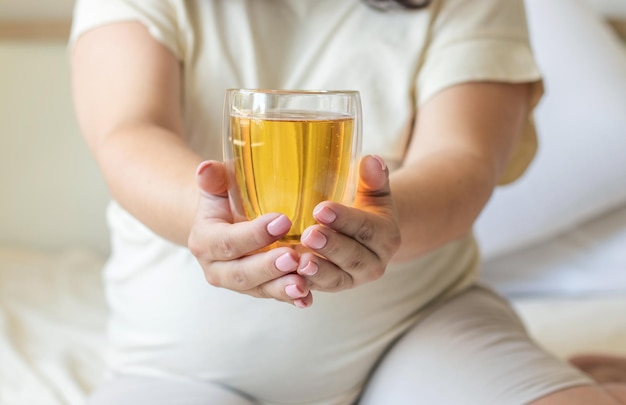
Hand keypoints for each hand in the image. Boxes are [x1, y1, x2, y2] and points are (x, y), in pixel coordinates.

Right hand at [188, 161, 312, 307]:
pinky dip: (291, 299)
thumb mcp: (218, 185)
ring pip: (259, 289)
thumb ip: (213, 178)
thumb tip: (206, 168)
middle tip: (294, 257)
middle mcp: (217, 268)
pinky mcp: (257, 290)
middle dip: (268, 267)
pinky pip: (274, 296)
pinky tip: (307, 299)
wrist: (225, 222)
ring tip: (303, 285)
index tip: (283, 221)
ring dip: (281, 288)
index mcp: (205, 240)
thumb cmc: (226, 197)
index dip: (254, 234)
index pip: (228, 241)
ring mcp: (238, 283)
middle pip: (241, 273)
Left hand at [297, 155, 400, 291]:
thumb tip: (371, 160)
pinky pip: (318, 291)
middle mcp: (373, 264)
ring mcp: (352, 280)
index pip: (365, 227)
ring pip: (335, 279)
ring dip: (317, 272)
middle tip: (308, 234)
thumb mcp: (374, 194)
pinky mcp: (331, 289)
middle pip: (352, 256)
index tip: (321, 208)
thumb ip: (373, 179)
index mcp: (385, 237)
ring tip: (299, 262)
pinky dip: (304, 288)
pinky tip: (288, 281)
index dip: (344, 219)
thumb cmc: (365, 208)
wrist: (366, 239)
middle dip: (330, 247)